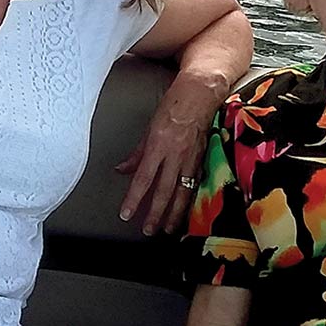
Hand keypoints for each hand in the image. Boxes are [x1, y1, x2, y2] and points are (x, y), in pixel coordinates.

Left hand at [115, 83, 219, 235]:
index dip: (134, 199)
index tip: (126, 214)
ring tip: (166, 229)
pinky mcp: (202, 159)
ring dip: (173, 213)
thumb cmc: (174, 105)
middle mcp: (175, 155)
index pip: (143, 179)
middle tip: (147, 230)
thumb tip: (123, 170)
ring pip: (181, 192)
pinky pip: (194, 185)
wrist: (201, 95)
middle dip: (154, 213)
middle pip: (163, 191)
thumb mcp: (149, 127)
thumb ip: (137, 152)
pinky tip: (185, 212)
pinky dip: (189, 201)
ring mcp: (191, 159)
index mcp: (158, 145)